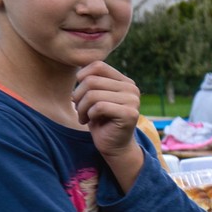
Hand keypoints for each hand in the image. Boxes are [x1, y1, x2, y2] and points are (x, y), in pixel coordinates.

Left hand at [72, 62, 143, 190]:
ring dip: (81, 107)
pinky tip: (91, 122)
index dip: (82, 77)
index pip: (97, 65)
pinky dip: (89, 115)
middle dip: (78, 96)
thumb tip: (80, 70)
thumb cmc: (101, 120)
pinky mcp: (130, 114)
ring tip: (83, 116)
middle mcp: (132, 88)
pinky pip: (99, 107)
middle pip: (91, 80)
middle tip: (79, 109)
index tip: (80, 93)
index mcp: (125, 81)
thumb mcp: (95, 96)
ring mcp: (133, 101)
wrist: (113, 146)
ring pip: (93, 94)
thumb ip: (93, 81)